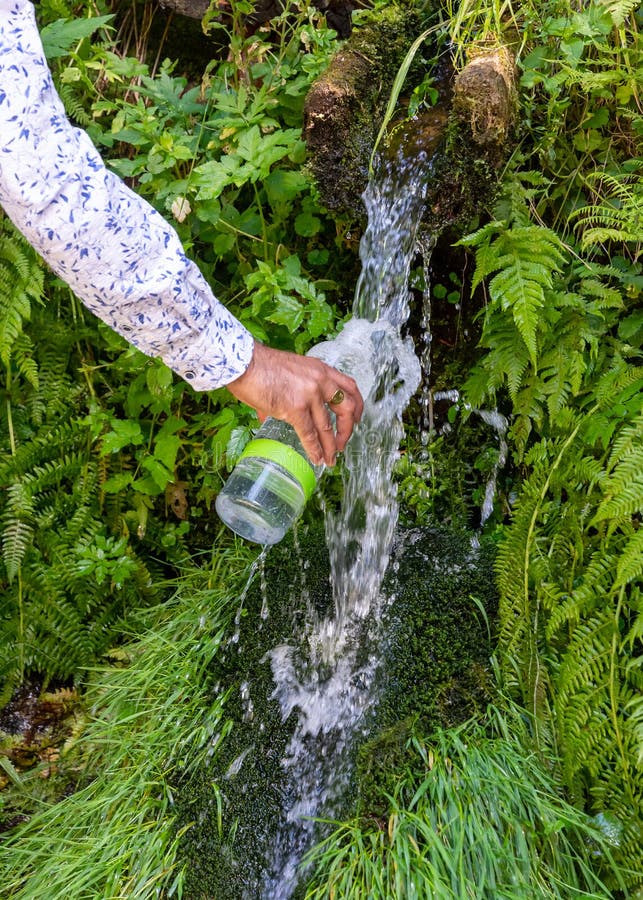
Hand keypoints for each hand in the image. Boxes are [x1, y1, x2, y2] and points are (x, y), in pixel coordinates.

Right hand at [226, 342, 363, 465]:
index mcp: (320, 369)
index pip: (349, 386)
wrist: (243, 362)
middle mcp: (320, 380)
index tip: (357, 418)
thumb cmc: (259, 365)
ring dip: (331, 446)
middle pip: (347, 408)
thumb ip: (294, 389)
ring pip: (328, 426)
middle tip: (343, 443)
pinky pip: (309, 434)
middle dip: (348, 429)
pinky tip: (317, 458)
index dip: (357, 405)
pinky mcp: (295, 408)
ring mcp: (309, 394)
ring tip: (330, 459)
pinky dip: (315, 449)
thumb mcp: (290, 370)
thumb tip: (278, 413)